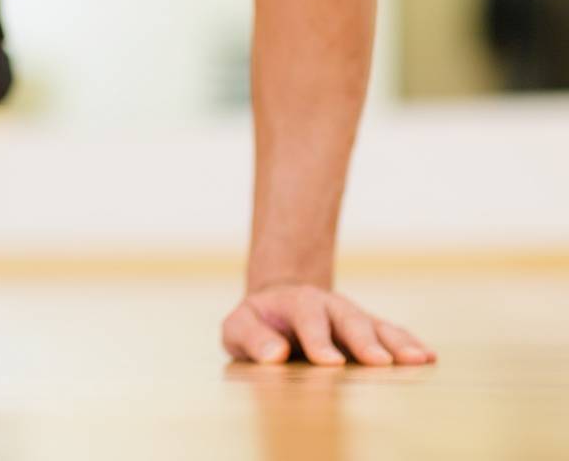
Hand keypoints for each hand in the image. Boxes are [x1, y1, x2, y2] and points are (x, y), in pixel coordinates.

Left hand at [221, 283, 435, 365]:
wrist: (278, 307)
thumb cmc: (257, 324)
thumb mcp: (238, 327)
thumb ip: (251, 338)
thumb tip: (274, 355)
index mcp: (295, 302)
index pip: (308, 317)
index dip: (318, 339)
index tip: (329, 362)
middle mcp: (330, 306)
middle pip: (349, 319)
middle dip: (364, 341)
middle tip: (379, 362)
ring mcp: (352, 318)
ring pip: (377, 326)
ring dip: (397, 343)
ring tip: (418, 359)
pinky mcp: (369, 332)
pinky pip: (392, 334)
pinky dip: (410, 344)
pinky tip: (428, 356)